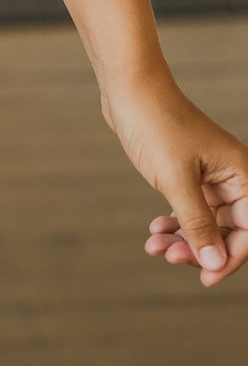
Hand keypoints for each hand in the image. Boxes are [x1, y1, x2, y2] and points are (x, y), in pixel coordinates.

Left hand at [100, 71, 247, 285]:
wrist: (128, 87)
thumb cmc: (156, 125)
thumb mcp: (176, 180)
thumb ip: (197, 223)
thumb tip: (215, 263)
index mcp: (241, 173)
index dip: (229, 258)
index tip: (203, 277)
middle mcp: (230, 175)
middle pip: (227, 230)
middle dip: (200, 248)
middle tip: (168, 257)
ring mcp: (208, 173)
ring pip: (205, 221)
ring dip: (183, 238)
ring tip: (155, 246)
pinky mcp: (186, 171)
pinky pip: (188, 208)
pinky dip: (173, 222)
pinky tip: (155, 231)